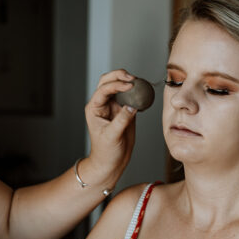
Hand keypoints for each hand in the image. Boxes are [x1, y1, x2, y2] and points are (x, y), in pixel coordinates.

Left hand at [81, 69, 138, 189]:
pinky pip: (131, 96)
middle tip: (133, 78)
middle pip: (108, 81)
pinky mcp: (124, 110)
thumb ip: (122, 120)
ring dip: (129, 81)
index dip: (116, 85)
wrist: (111, 162)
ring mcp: (113, 106)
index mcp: (94, 108)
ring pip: (119, 86)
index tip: (130, 85)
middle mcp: (103, 104)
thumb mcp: (112, 136)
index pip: (104, 89)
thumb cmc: (105, 152)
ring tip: (140, 83)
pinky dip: (137, 92)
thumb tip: (132, 106)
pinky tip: (144, 94)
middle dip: (120, 75)